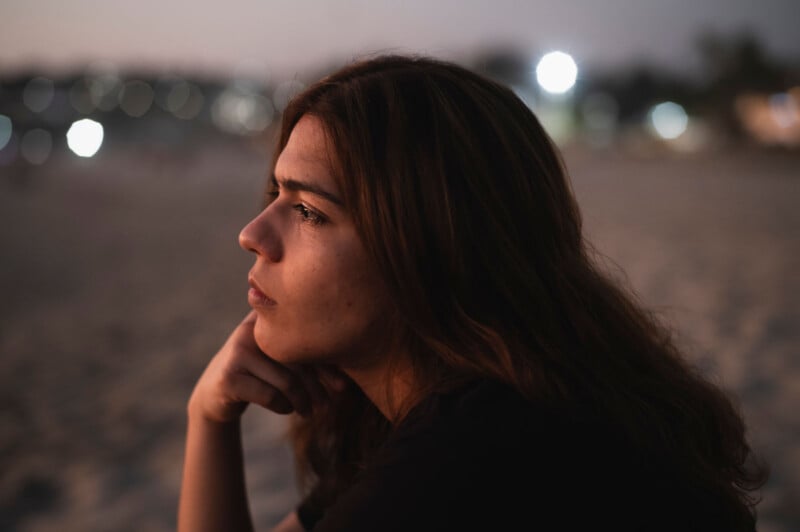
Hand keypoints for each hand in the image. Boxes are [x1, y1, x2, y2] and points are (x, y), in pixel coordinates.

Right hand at [188, 311, 347, 422]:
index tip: (342, 387)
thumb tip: (345, 386)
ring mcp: (238, 351)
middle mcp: (252, 328)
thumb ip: (309, 361)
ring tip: (309, 411)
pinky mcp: (230, 376)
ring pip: (286, 380)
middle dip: (317, 387)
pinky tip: (287, 409)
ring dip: (302, 401)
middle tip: (326, 405)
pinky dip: (284, 406)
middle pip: (298, 360)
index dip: (327, 364)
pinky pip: (270, 395)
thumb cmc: (262, 372)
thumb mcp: (283, 359)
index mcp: (270, 317)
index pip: (307, 338)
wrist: (216, 391)